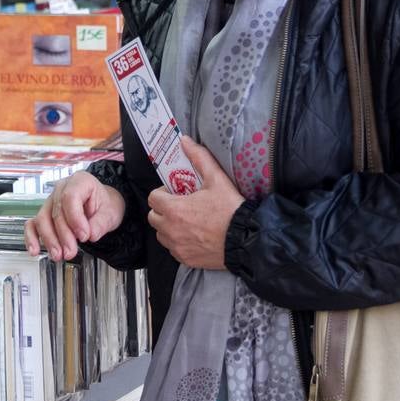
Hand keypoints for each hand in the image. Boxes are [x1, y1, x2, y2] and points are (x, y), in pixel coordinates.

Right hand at [25, 170, 125, 260]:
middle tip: (71, 251)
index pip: (70, 197)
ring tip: (58, 255)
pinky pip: (33, 224)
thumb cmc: (104, 205)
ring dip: (49, 239)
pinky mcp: (45, 214)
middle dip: (63, 235)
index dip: (75, 218)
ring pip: (42, 219)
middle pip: (56, 211)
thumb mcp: (110, 212)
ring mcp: (51, 201)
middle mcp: (62, 189)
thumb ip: (101, 223)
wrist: (101, 206)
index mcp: (80, 181)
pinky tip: (35, 250)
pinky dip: (32, 237)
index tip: (84, 235)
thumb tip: (91, 234)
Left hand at [147, 136, 246, 270]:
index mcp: (174, 209)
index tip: (174, 193)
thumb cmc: (230, 210)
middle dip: (163, 210)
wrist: (246, 239)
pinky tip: (193, 235)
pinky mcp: (185, 259)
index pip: (153, 198)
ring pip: (161, 235)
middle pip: (153, 217)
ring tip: (186, 221)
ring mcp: (177, 246)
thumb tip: (185, 141)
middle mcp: (171, 230)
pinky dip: (178, 242)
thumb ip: (199, 158)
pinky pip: (173, 249)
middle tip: (179, 206)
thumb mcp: (216, 179)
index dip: (162, 193)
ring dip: (168, 227)